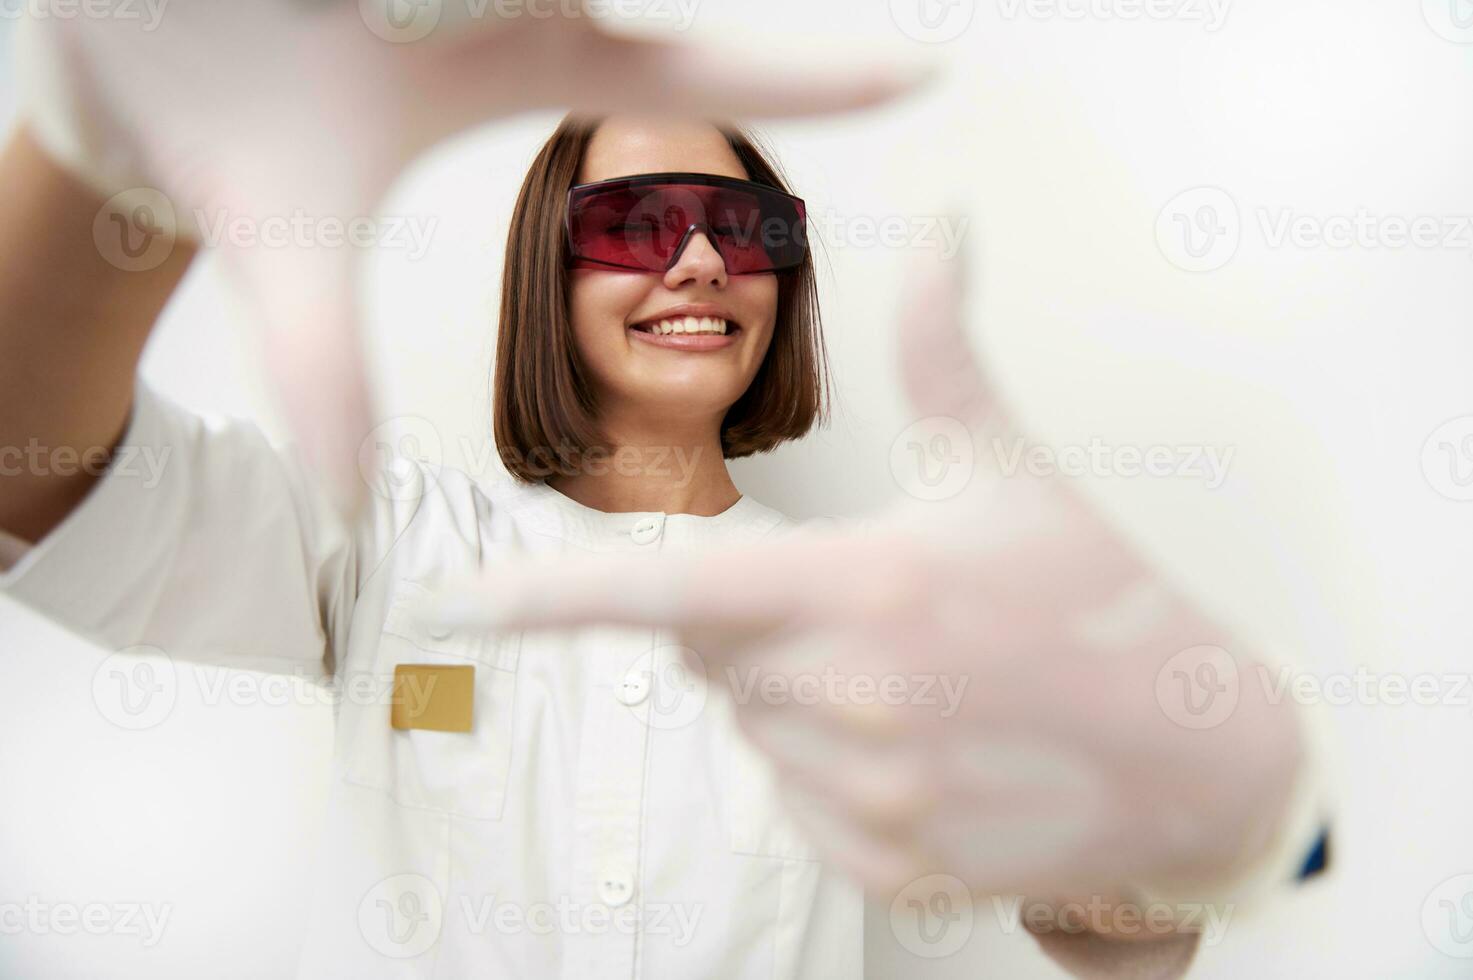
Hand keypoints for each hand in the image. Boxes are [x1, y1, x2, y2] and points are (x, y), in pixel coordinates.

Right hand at [16, 0, 930, 512]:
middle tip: (401, 27)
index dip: (805, 70)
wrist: (116, 60)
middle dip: (470, 4)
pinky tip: (351, 6)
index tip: (924, 71)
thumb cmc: (224, 142)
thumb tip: (341, 505)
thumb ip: (318, 360)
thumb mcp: (277, 250)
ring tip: (354, 21)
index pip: (692, 67)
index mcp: (527, 60)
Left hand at [419, 247, 1308, 901]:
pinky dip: (831, 769)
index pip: (666, 588)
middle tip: (868, 604)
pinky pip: (794, 802)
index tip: (457, 602)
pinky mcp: (883, 866)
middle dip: (752, 621)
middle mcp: (849, 698)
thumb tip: (945, 227)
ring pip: (751, 726)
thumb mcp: (1011, 468)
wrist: (1200, 762)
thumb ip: (943, 349)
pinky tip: (926, 747)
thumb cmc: (1100, 600)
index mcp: (864, 586)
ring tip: (917, 682)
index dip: (546, 595)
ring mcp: (867, 795)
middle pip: (708, 651)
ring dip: (796, 697)